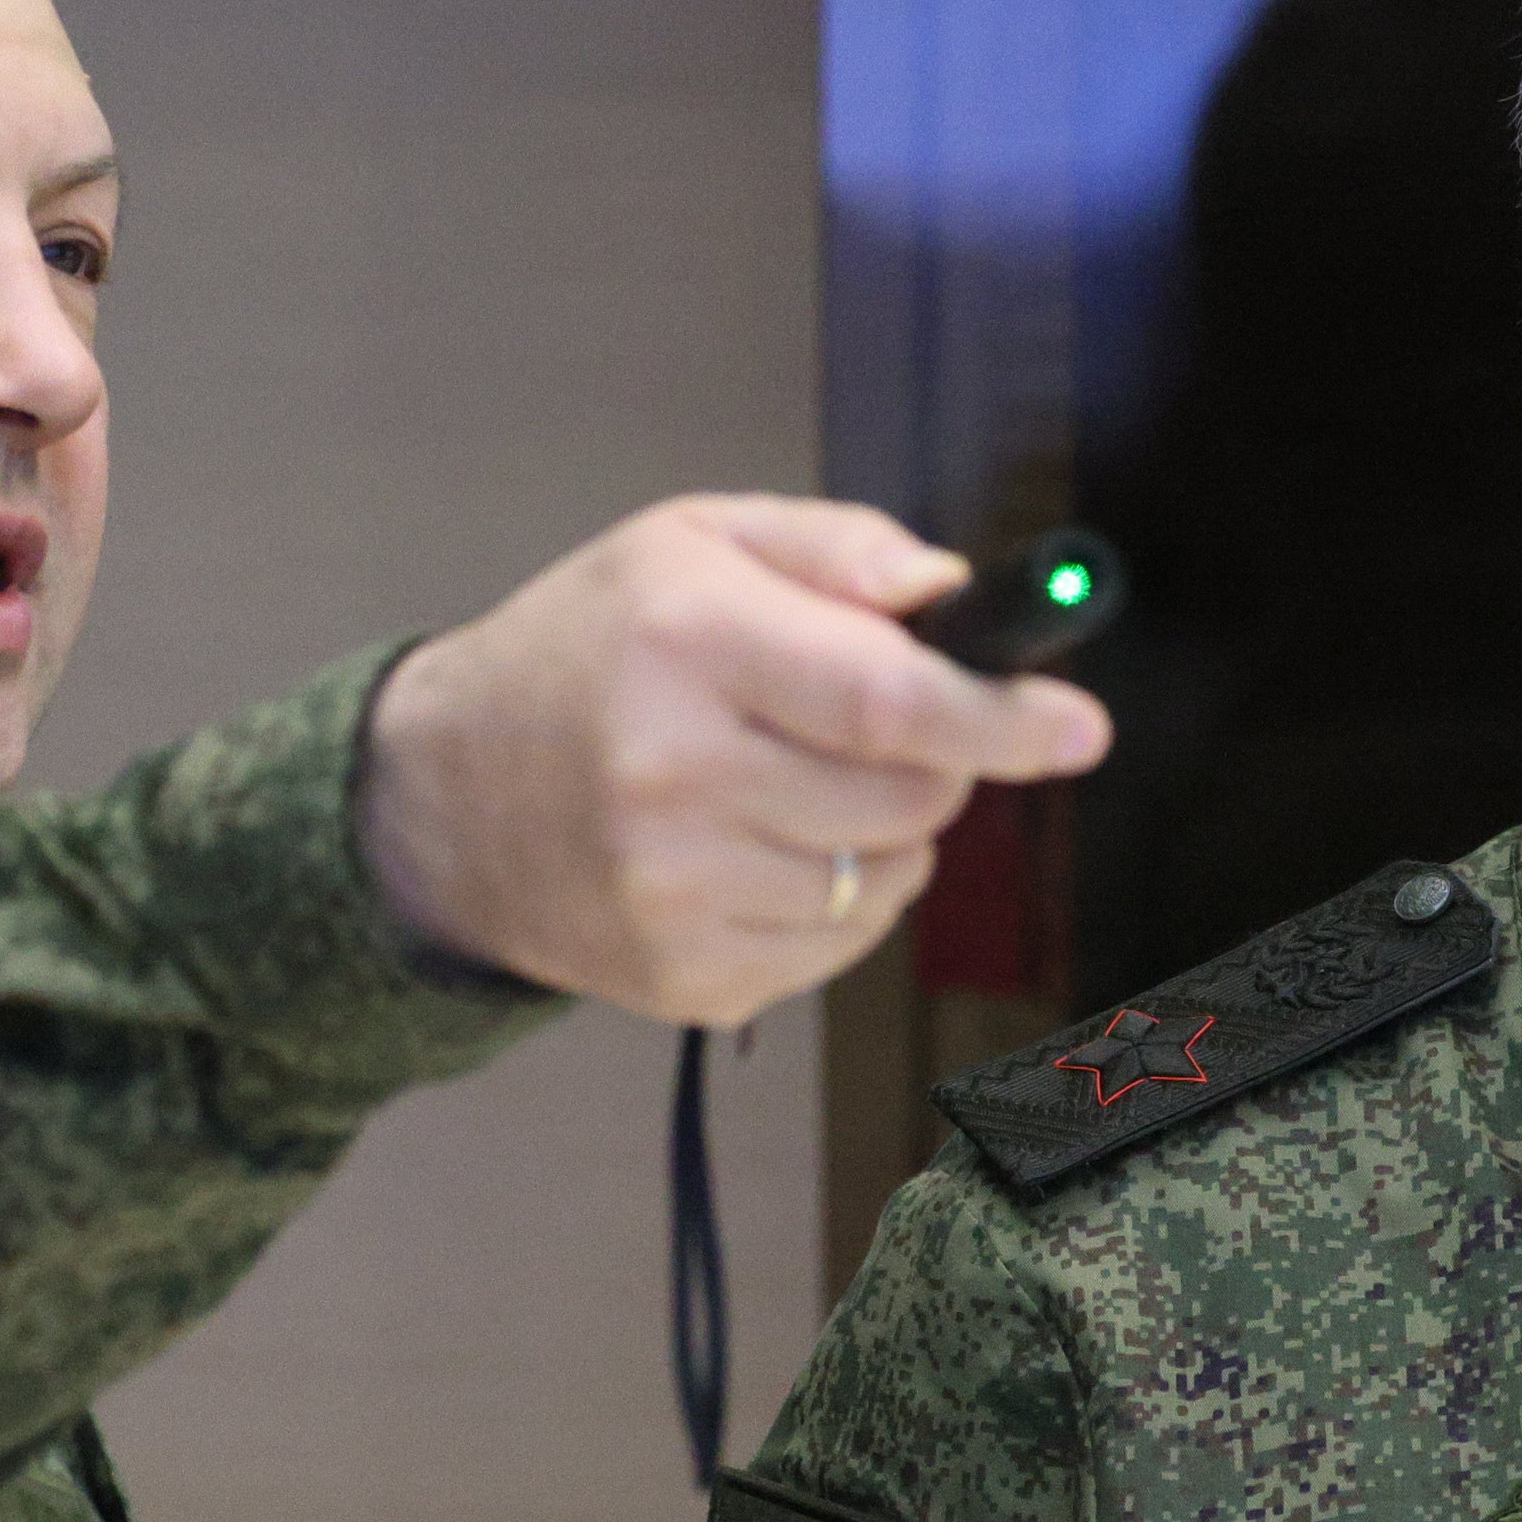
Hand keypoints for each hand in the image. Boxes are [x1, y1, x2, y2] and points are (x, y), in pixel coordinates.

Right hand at [358, 496, 1113, 1026]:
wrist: (442, 798)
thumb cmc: (586, 651)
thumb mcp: (689, 542)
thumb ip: (836, 550)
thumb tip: (953, 594)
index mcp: (685, 641)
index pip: (886, 698)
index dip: (1001, 716)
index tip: (1078, 725)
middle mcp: (675, 774)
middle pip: (911, 796)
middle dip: (937, 761)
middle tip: (875, 727)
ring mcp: (677, 893)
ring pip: (890, 877)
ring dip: (883, 831)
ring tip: (783, 784)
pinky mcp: (686, 978)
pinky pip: (842, 946)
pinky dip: (835, 899)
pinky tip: (755, 851)